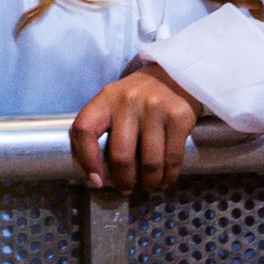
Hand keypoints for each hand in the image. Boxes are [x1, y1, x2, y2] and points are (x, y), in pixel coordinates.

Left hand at [69, 66, 202, 190]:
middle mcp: (129, 100)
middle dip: (124, 181)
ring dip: (149, 182)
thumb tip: (96, 177)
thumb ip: (101, 131)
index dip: (86, 159)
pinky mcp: (179, 116)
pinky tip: (165, 178)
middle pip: (121, 155)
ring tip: (148, 184)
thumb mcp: (113, 104)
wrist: (174, 75)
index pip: (84, 129)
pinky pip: (172, 158)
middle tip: (127, 187)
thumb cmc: (137, 99)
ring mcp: (156, 107)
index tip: (96, 180)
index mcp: (105, 98)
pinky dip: (169, 176)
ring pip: (150, 163)